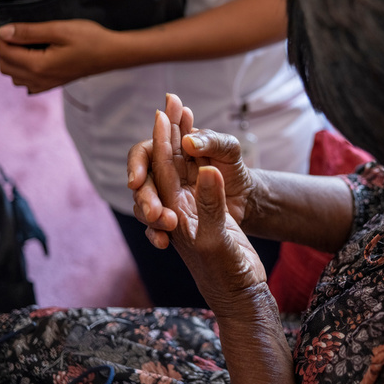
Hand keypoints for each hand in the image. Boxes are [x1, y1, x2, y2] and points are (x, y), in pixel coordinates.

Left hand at [0, 20, 115, 92]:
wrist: (113, 53)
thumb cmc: (90, 39)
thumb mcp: (59, 29)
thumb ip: (29, 31)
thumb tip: (3, 32)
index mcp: (39, 66)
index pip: (4, 52)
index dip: (0, 35)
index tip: (5, 21)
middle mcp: (40, 79)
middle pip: (5, 65)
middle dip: (4, 47)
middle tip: (15, 30)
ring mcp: (47, 84)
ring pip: (14, 75)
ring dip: (12, 59)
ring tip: (24, 43)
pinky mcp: (53, 84)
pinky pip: (27, 83)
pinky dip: (23, 70)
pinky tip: (34, 58)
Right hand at [128, 93, 256, 247]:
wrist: (246, 197)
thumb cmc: (235, 168)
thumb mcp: (230, 149)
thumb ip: (212, 141)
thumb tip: (188, 142)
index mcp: (170, 149)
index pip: (143, 153)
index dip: (136, 165)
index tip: (137, 180)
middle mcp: (162, 173)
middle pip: (141, 183)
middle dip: (144, 197)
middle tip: (154, 212)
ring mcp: (166, 197)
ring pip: (143, 206)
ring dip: (149, 217)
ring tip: (167, 224)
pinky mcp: (172, 217)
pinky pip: (155, 228)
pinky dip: (155, 234)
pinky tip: (163, 242)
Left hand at [149, 101, 265, 307]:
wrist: (241, 293)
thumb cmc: (226, 272)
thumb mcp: (216, 239)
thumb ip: (210, 204)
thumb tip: (206, 169)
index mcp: (176, 211)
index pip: (164, 170)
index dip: (162, 140)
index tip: (162, 112)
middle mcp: (180, 206)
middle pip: (169, 161)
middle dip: (168, 131)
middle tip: (171, 101)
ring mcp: (194, 208)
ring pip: (183, 166)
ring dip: (182, 138)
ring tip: (184, 111)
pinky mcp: (210, 211)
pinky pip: (200, 176)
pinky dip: (200, 154)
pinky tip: (203, 141)